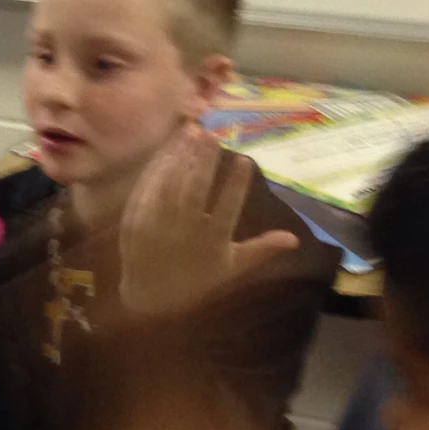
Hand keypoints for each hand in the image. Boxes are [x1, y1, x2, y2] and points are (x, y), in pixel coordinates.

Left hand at [118, 128, 297, 317]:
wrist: (150, 297)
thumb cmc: (198, 279)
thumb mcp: (231, 267)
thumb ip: (260, 249)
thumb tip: (295, 239)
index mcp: (210, 244)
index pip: (226, 212)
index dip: (235, 186)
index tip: (245, 159)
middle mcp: (181, 235)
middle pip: (193, 193)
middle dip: (203, 163)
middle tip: (212, 134)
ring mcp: (154, 228)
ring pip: (167, 187)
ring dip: (179, 157)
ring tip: (191, 132)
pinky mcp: (134, 223)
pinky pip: (145, 191)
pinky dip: (156, 169)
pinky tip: (168, 149)